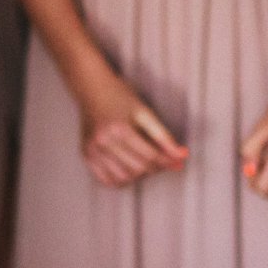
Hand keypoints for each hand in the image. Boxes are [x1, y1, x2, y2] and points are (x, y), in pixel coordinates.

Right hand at [76, 70, 187, 188]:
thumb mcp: (144, 112)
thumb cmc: (120, 96)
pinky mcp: (86, 153)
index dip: (167, 162)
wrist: (92, 87)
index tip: (179, 162)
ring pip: (123, 178)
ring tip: (144, 162)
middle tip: (162, 160)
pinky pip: (106, 179)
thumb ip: (163, 136)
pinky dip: (120, 180)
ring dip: (139, 176)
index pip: (150, 157)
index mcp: (119, 129)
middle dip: (155, 168)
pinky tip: (128, 169)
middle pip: (137, 169)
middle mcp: (103, 141)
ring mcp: (92, 149)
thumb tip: (182, 156)